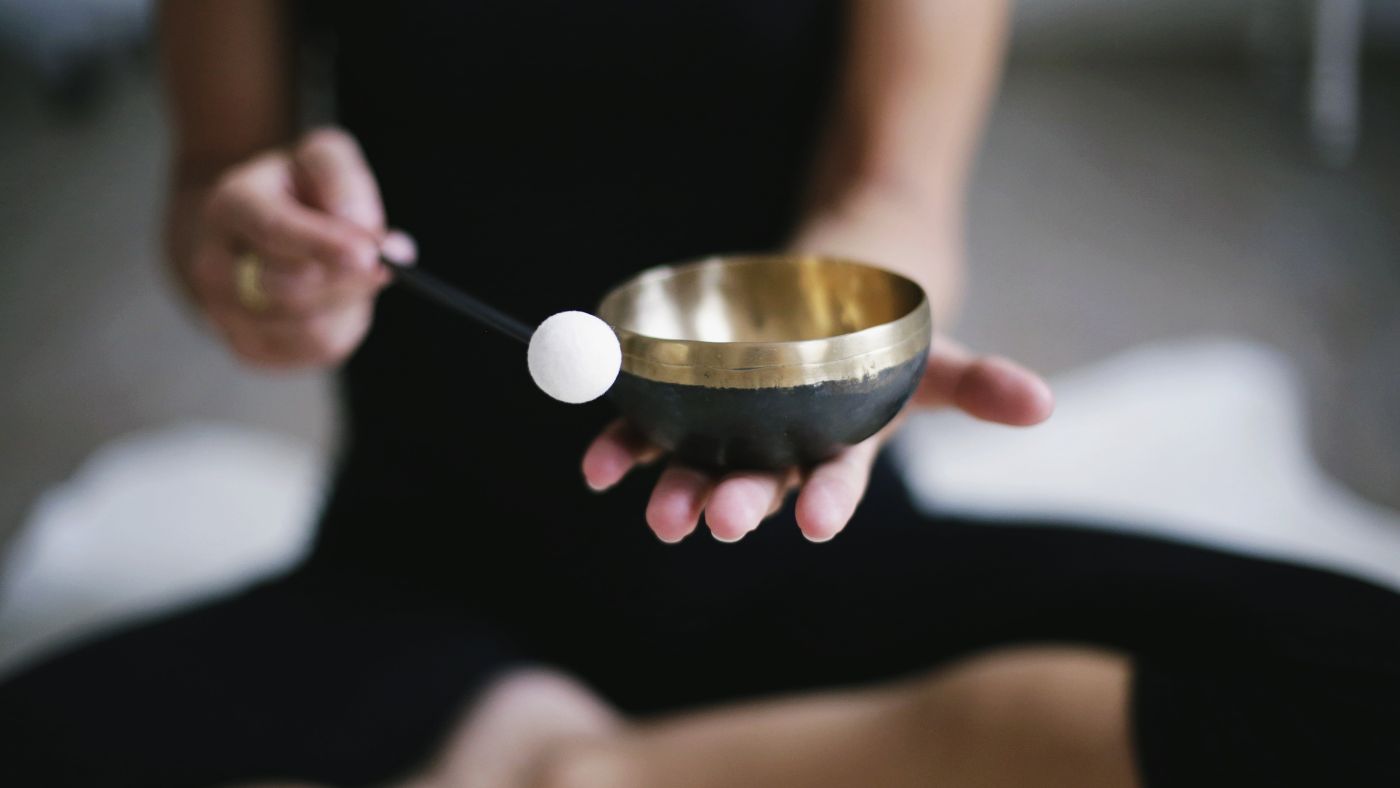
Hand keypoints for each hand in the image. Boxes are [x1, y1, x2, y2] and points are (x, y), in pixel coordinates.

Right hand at [170, 127, 415, 367]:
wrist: (260, 226)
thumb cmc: (299, 188)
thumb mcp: (322, 156)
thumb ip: (343, 179)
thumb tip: (365, 230)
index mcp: (231, 205)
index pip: (274, 230)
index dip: (324, 244)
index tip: (370, 253)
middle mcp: (214, 263)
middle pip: (294, 288)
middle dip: (350, 279)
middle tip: (385, 263)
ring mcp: (224, 312)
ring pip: (309, 329)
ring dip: (350, 303)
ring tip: (352, 274)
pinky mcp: (249, 348)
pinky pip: (315, 352)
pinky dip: (344, 326)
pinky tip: (339, 300)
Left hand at [581, 337, 1051, 542]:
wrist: (822, 303)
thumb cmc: (881, 344)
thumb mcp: (934, 354)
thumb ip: (980, 383)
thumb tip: (1043, 403)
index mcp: (838, 449)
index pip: (836, 484)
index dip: (829, 502)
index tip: (816, 522)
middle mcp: (779, 452)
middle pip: (758, 483)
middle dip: (739, 502)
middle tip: (717, 521)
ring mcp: (727, 434)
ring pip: (698, 467)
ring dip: (674, 487)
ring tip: (657, 511)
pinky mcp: (682, 407)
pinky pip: (647, 432)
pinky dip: (621, 446)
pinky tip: (596, 465)